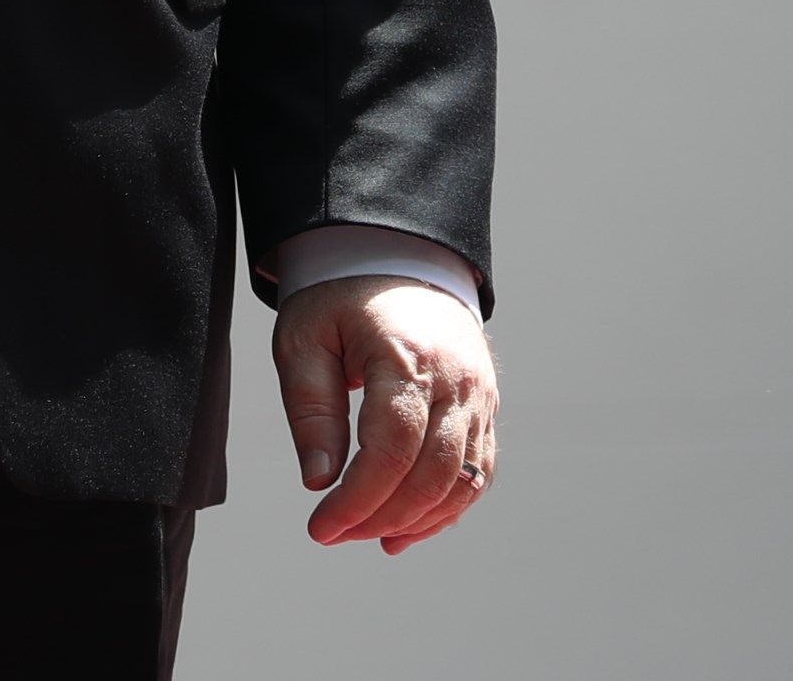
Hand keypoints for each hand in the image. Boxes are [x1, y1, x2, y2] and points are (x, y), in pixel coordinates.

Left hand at [273, 275, 496, 552]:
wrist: (400, 257)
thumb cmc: (342, 299)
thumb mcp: (305, 339)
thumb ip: (311, 410)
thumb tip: (320, 483)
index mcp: (406, 356)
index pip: (391, 450)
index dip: (358, 500)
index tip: (321, 528)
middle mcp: (455, 379)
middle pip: (431, 475)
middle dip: (381, 517)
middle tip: (336, 533)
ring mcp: (479, 395)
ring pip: (462, 482)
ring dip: (415, 521)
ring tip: (367, 534)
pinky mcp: (487, 408)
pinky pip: (479, 474)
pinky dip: (447, 510)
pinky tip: (406, 528)